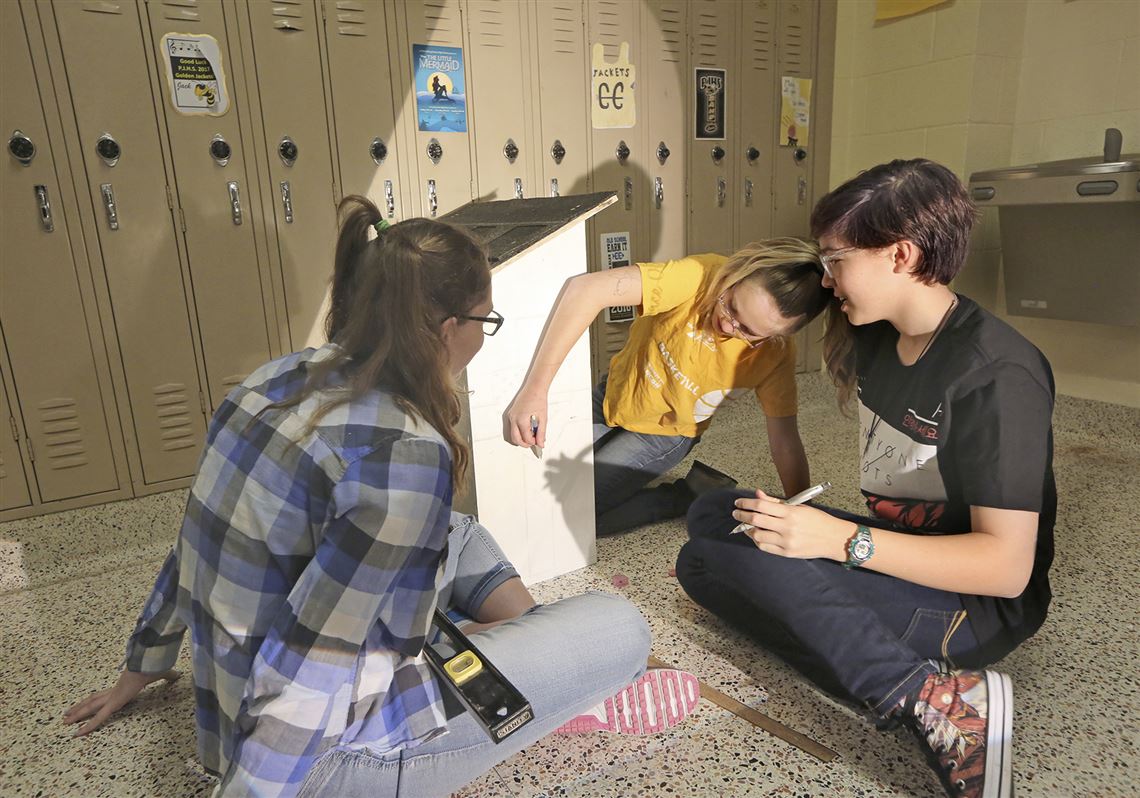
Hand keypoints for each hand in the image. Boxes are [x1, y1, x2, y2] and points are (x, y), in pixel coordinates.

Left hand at [63, 669, 180, 736]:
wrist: (149, 662)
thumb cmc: (154, 666)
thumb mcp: (162, 673)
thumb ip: (168, 676)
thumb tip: (177, 675)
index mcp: (122, 686)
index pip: (104, 694)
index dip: (94, 699)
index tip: (86, 703)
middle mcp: (114, 691)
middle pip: (93, 701)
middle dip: (80, 708)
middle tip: (67, 714)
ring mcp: (112, 697)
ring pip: (90, 708)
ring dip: (77, 714)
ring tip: (65, 721)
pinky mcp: (114, 703)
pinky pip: (99, 717)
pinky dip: (88, 726)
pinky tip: (78, 734)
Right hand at [502, 388, 547, 446]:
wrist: (534, 388)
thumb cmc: (538, 400)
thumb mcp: (543, 418)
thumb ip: (541, 433)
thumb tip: (541, 443)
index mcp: (521, 419)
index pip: (525, 438)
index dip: (533, 442)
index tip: (539, 441)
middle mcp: (513, 418)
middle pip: (515, 439)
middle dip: (524, 444)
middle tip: (533, 443)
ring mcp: (511, 416)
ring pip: (513, 434)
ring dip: (521, 437)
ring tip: (532, 435)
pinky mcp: (511, 414)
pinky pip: (513, 427)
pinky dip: (519, 431)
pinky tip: (528, 428)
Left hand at [732, 489, 847, 560]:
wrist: (834, 539)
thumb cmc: (818, 520)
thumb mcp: (799, 506)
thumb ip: (776, 502)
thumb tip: (757, 494)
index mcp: (790, 512)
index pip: (761, 505)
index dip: (746, 503)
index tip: (738, 502)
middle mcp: (787, 527)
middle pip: (756, 520)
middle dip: (741, 515)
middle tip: (736, 513)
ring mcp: (787, 541)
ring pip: (757, 536)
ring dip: (749, 530)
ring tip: (747, 525)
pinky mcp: (787, 553)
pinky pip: (765, 547)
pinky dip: (757, 540)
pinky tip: (757, 535)